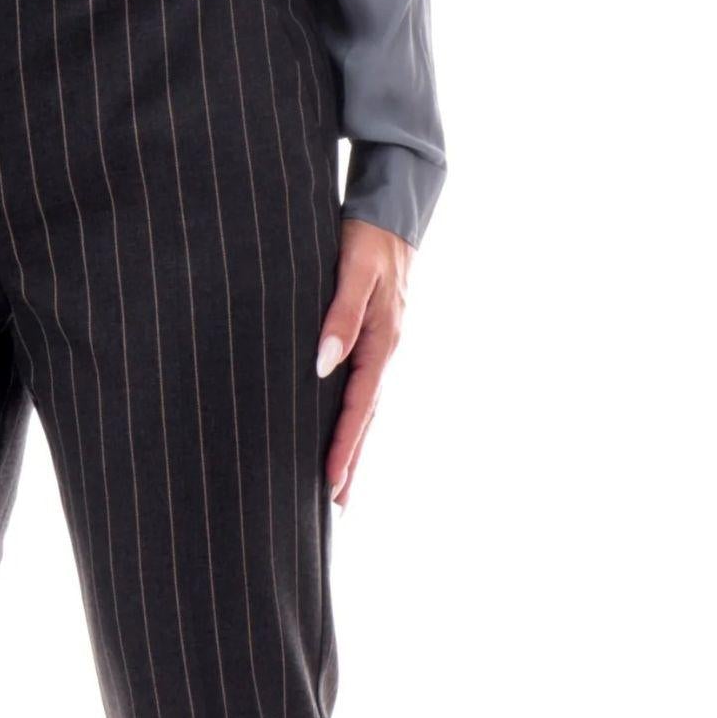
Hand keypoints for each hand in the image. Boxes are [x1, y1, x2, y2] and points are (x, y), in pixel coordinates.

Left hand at [315, 218, 413, 508]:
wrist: (392, 212)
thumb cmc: (368, 238)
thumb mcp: (354, 271)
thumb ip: (339, 316)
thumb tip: (324, 364)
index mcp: (381, 342)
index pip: (358, 406)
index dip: (343, 445)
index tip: (328, 481)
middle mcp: (384, 352)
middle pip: (366, 419)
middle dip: (350, 462)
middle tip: (334, 505)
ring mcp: (381, 349)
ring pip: (366, 409)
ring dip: (353, 447)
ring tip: (339, 488)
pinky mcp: (374, 342)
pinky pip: (363, 391)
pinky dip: (354, 420)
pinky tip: (344, 435)